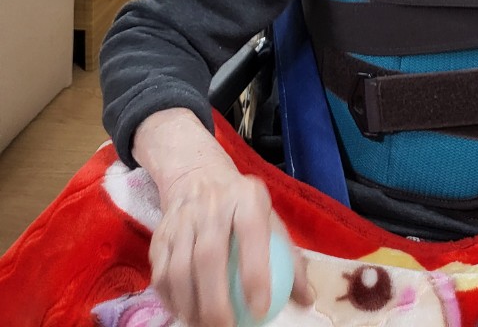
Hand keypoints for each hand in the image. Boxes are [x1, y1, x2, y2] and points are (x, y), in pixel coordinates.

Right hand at [131, 108, 312, 326]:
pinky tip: (185, 314)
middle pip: (208, 256)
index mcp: (246, 197)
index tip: (260, 310)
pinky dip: (171, 301)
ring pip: (179, 269)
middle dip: (215, 302)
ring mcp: (182, 220)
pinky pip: (160, 275)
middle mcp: (212, 205)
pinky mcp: (160, 236)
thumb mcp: (269, 218)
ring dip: (190, 306)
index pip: (251, 234)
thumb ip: (290, 258)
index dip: (254, 273)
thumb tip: (306, 299)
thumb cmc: (241, 205)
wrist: (197, 175)